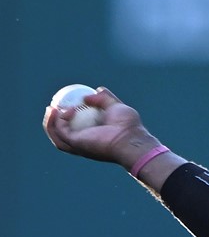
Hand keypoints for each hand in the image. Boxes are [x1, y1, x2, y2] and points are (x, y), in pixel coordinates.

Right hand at [43, 87, 159, 168]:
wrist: (131, 137)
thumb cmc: (128, 126)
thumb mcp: (116, 106)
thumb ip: (105, 99)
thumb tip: (96, 90)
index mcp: (93, 137)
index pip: (75, 130)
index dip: (66, 119)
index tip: (65, 103)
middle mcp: (85, 144)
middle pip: (61, 136)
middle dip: (53, 123)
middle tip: (52, 107)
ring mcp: (80, 146)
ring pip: (57, 137)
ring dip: (50, 123)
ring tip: (51, 108)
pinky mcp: (76, 144)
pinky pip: (61, 132)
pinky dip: (58, 121)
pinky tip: (64, 110)